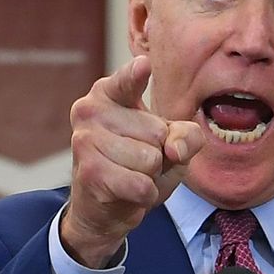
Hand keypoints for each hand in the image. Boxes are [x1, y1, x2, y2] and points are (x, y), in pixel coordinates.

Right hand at [63, 55, 204, 268]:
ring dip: (149, 177)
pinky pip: (141, 186)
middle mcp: (90, 110)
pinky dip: (144, 195)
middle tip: (136, 162)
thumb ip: (188, 135)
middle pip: (157, 133)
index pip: (129, 80)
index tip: (144, 65)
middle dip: (158, 155)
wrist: (104, 208)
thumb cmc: (138, 165)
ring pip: (150, 160)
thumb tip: (174, 150)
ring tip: (130, 176)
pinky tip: (127, 192)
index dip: (137, 74)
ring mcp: (85, 140)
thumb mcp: (172, 143)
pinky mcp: (89, 172)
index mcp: (108, 92)